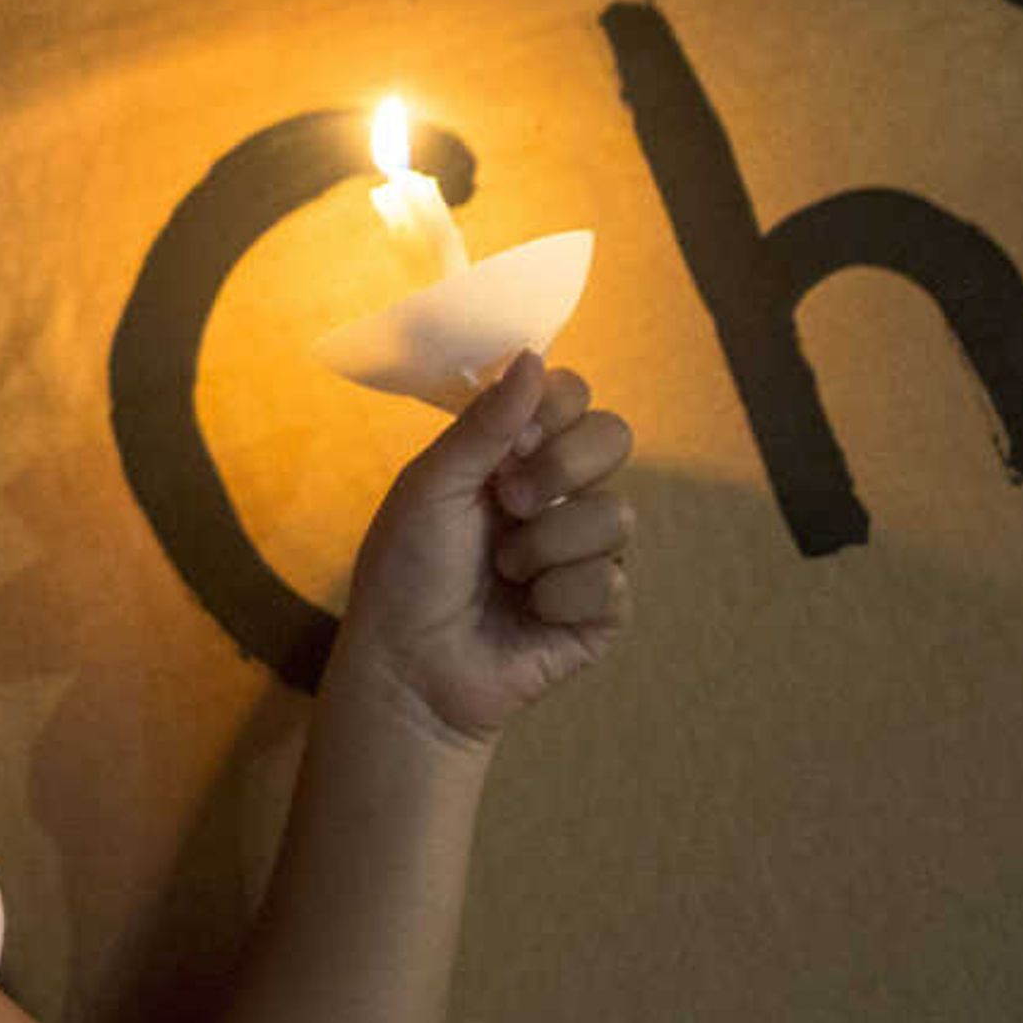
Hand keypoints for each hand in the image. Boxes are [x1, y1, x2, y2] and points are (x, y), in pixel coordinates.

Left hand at [332, 353, 634, 745]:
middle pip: (615, 436)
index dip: (554, 410)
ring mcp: (583, 551)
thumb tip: (533, 355)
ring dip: (546, 545)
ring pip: (617, 514)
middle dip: (561, 468)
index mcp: (514, 456)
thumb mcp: (432, 486)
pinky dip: (559, 597)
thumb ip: (485, 423)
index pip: (572, 396)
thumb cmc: (405, 572)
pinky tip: (528, 613)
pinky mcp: (599, 610)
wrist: (409, 667)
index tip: (513, 441)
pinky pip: (612, 582)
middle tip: (509, 502)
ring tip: (503, 573)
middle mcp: (557, 495)